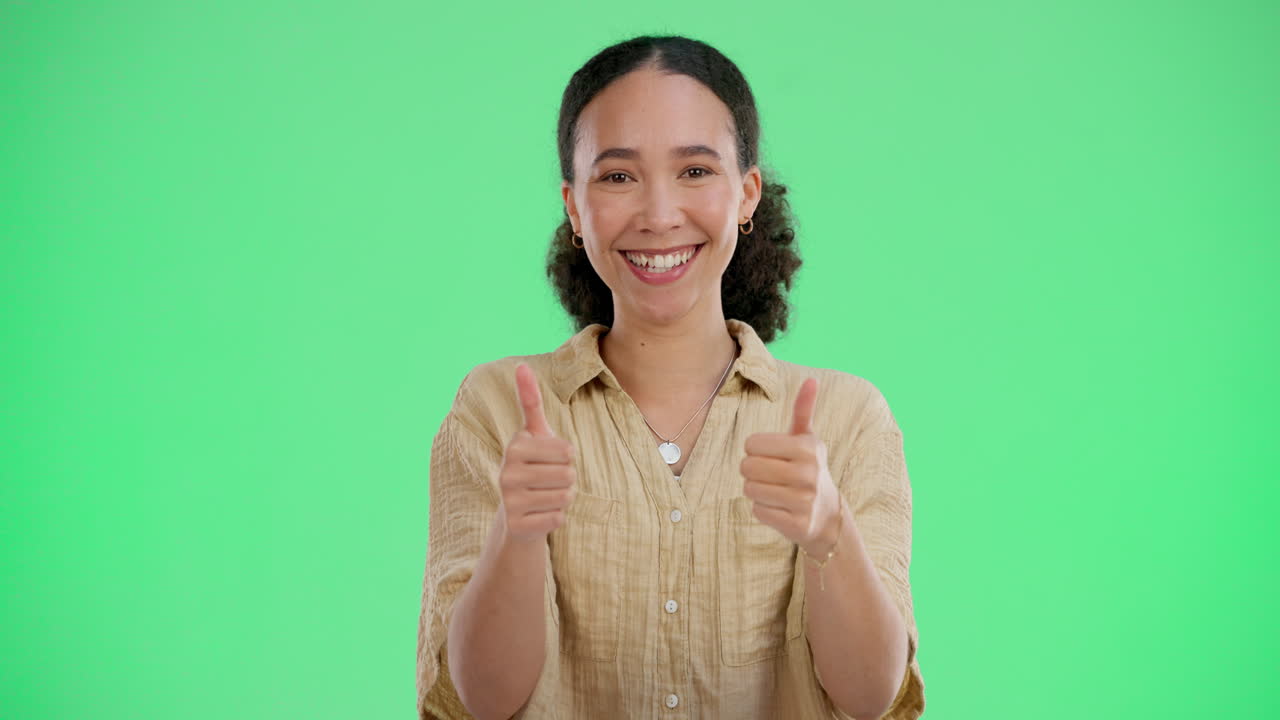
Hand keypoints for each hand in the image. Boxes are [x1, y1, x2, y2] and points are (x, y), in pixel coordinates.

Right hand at [498, 363, 576, 542]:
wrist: (516, 512)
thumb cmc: (533, 465)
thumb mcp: (533, 433)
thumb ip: (530, 400)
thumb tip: (521, 365)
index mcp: (514, 447)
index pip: (568, 451)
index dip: (567, 457)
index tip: (549, 460)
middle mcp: (507, 473)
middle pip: (569, 474)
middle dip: (567, 479)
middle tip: (548, 481)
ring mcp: (509, 501)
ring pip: (565, 496)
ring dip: (563, 498)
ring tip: (545, 496)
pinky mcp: (516, 525)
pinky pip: (558, 518)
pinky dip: (556, 518)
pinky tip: (540, 514)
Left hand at [739, 377, 840, 553]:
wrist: (826, 514)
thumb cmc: (808, 468)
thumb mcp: (807, 438)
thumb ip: (803, 410)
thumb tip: (811, 380)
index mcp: (808, 448)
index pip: (751, 444)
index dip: (755, 450)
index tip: (772, 456)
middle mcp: (808, 474)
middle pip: (747, 467)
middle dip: (752, 471)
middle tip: (770, 475)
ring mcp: (804, 501)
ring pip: (750, 490)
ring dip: (756, 490)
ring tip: (775, 490)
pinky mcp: (797, 524)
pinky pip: (757, 511)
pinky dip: (763, 509)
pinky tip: (780, 507)